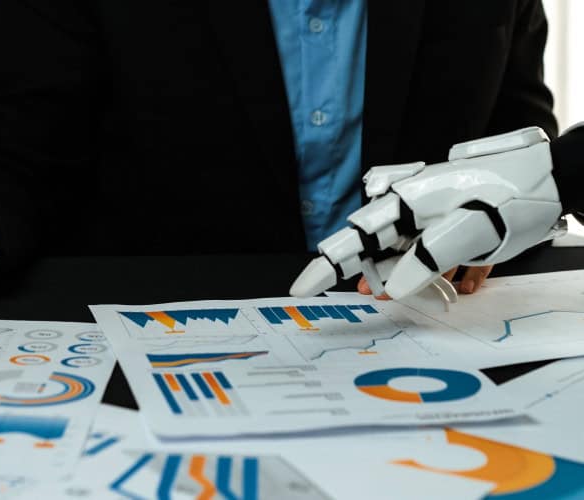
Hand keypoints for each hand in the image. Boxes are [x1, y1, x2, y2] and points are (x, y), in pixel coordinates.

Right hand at [291, 127, 560, 298]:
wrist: (554, 179)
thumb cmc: (512, 199)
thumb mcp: (469, 232)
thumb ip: (426, 259)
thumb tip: (395, 286)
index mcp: (405, 203)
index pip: (355, 239)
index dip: (325, 266)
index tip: (301, 287)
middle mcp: (410, 204)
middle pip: (379, 248)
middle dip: (383, 276)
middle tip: (386, 300)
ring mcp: (430, 209)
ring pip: (409, 250)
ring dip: (423, 276)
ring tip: (448, 291)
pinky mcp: (449, 216)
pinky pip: (436, 246)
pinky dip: (449, 265)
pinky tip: (472, 275)